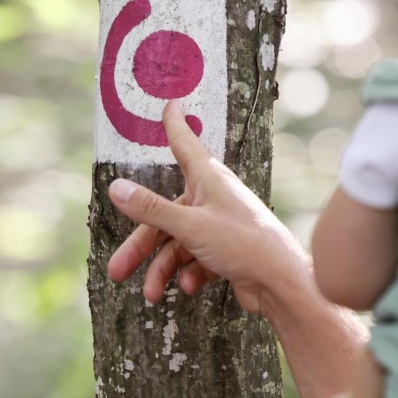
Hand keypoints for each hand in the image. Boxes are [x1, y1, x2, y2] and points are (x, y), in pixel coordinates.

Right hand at [106, 100, 308, 315]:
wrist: (282, 284)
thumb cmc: (244, 244)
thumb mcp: (190, 226)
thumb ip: (152, 208)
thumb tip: (116, 187)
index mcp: (209, 179)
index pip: (185, 144)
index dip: (175, 124)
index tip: (171, 103)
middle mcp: (214, 197)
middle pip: (166, 214)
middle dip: (141, 245)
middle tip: (116, 270)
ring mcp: (220, 224)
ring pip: (177, 242)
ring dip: (162, 268)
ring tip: (150, 294)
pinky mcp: (226, 250)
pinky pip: (196, 259)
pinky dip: (189, 273)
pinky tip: (191, 286)